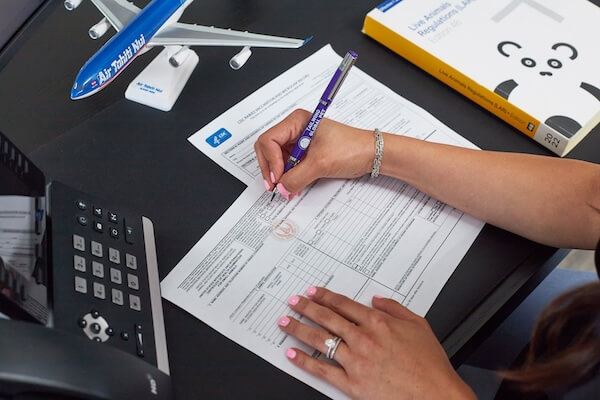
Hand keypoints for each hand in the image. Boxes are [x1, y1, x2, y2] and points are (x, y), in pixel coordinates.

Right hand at [254, 109, 374, 198]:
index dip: (270, 161)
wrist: (371, 154)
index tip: (278, 177)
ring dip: (279, 176)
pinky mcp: (304, 154)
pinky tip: (293, 187)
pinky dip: (288, 177)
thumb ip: (297, 177)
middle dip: (270, 168)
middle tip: (275, 186)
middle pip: (267, 149)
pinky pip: (288, 166)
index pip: (269, 140)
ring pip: (276, 160)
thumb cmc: (352, 147)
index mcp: (296, 121)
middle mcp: (295, 129)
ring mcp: (299, 142)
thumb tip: (281, 188)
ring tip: (287, 189)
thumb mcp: (320, 164)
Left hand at [277, 287, 474, 399]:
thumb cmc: (430, 365)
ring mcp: (356, 361)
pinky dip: (305, 362)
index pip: (344, 304)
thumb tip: (376, 299)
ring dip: (299, 329)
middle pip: (328, 318)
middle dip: (307, 308)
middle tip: (293, 301)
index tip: (313, 292)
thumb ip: (395, 308)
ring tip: (285, 322)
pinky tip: (293, 354)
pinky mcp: (352, 384)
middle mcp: (364, 339)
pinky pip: (323, 370)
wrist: (437, 396)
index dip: (325, 296)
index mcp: (379, 323)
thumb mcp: (419, 325)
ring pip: (321, 340)